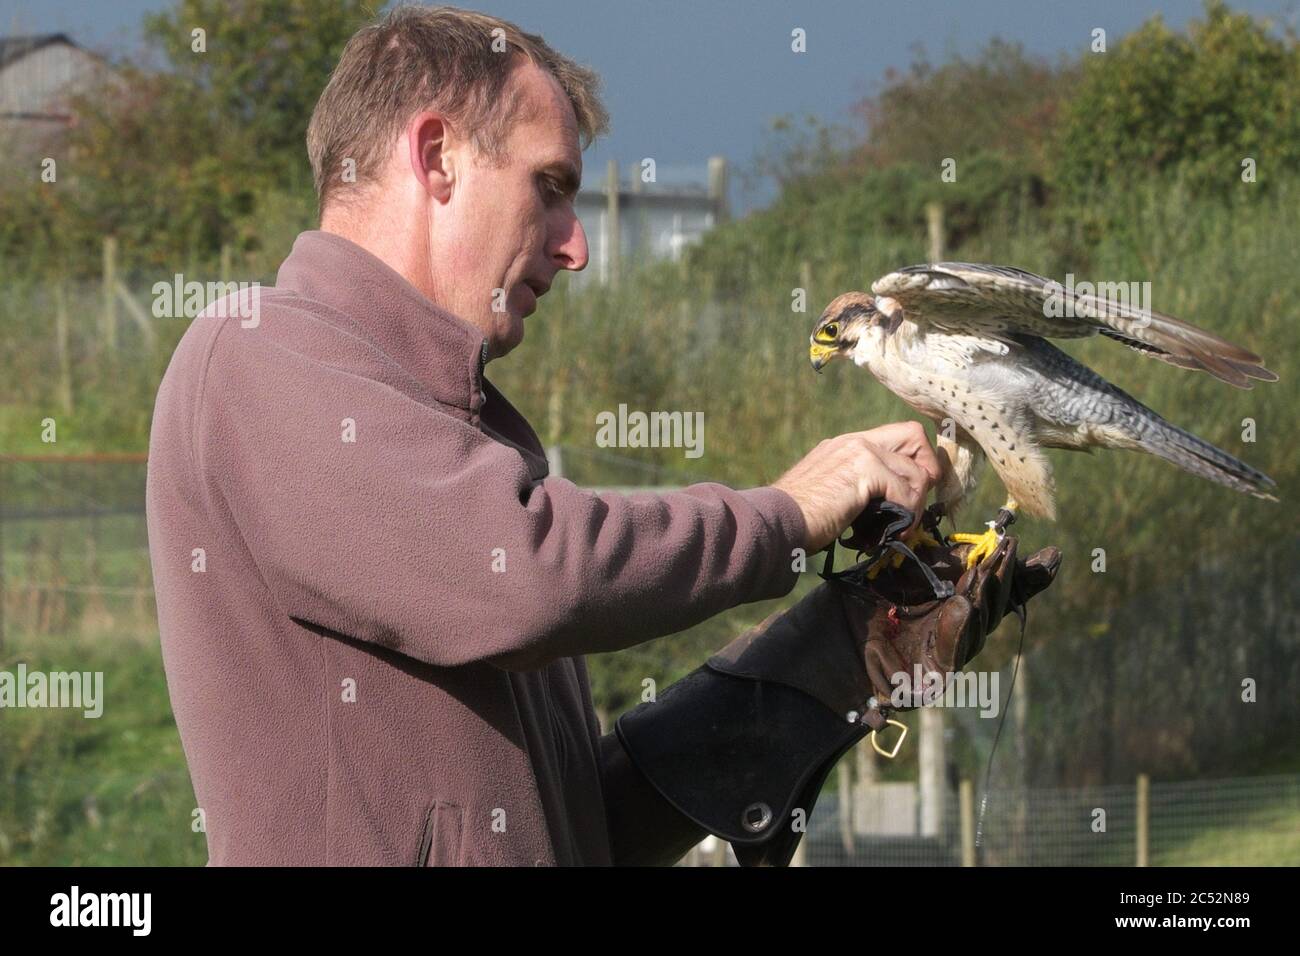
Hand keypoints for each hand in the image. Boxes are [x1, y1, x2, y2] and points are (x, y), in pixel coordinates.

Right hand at [772, 422, 941, 552]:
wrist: (776, 522)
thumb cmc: (797, 519)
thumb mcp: (830, 494)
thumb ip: (857, 489)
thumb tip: (890, 508)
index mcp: (844, 445)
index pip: (897, 435)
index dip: (914, 461)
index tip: (911, 493)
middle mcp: (853, 441)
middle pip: (914, 434)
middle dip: (926, 470)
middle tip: (915, 503)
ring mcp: (858, 451)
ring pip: (915, 470)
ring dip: (916, 504)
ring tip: (900, 528)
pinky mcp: (863, 469)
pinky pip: (905, 490)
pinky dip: (906, 514)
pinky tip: (891, 533)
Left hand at [832, 534, 1060, 728]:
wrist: (822, 651)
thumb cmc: (858, 609)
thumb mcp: (898, 575)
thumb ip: (933, 559)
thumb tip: (968, 534)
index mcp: (955, 609)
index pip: (1000, 591)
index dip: (1027, 576)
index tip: (1050, 556)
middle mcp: (956, 635)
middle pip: (995, 606)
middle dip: (1007, 579)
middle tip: (1013, 550)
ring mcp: (945, 660)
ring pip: (978, 627)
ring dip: (987, 598)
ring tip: (993, 568)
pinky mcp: (929, 682)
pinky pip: (951, 652)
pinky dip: (960, 629)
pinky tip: (966, 606)